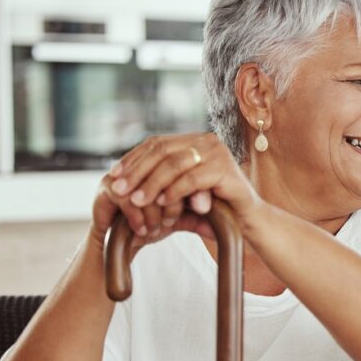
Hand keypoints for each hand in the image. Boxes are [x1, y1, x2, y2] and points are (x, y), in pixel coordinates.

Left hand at [100, 133, 261, 245]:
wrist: (246, 220)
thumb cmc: (213, 206)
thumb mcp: (181, 188)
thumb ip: (161, 177)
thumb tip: (120, 175)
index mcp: (196, 140)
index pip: (157, 143)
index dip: (134, 158)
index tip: (114, 175)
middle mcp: (207, 140)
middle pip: (163, 150)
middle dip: (137, 171)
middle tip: (120, 188)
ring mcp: (218, 152)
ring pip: (174, 164)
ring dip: (152, 183)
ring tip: (136, 200)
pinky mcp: (225, 169)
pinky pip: (191, 179)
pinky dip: (174, 191)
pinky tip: (161, 202)